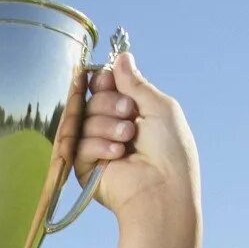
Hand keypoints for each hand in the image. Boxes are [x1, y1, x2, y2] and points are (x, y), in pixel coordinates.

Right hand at [72, 53, 198, 223]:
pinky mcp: (85, 168)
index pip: (103, 86)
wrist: (162, 191)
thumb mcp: (159, 106)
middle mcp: (112, 127)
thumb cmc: (171, 151)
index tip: (109, 80)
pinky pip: (77, 144)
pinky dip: (99, 146)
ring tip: (128, 139)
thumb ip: (136, 82)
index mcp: (131, 112)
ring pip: (83, 119)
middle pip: (92, 98)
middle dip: (110, 102)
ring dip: (107, 125)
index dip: (104, 80)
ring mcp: (98, 148)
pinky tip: (118, 155)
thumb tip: (121, 56)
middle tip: (129, 114)